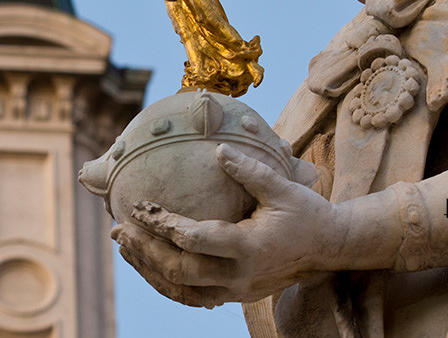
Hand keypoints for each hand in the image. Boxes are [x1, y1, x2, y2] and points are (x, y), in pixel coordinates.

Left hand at [112, 144, 338, 307]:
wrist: (328, 249)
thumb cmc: (306, 213)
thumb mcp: (283, 188)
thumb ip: (250, 171)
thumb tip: (218, 151)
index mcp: (249, 247)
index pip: (194, 239)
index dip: (163, 225)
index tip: (140, 207)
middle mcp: (239, 275)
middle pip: (179, 269)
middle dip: (144, 250)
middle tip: (118, 228)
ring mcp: (235, 291)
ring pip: (181, 289)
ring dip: (148, 268)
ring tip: (124, 246)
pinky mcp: (234, 296)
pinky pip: (192, 296)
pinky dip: (166, 282)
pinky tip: (147, 266)